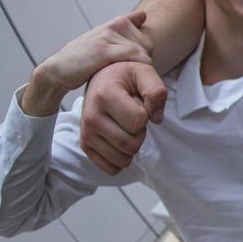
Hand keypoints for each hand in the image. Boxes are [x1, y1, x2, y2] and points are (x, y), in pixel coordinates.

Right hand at [22, 11, 151, 116]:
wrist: (58, 70)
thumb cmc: (84, 59)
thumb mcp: (105, 42)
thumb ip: (123, 32)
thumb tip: (143, 16)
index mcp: (117, 22)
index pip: (145, 28)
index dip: (144, 48)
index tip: (136, 61)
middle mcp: (114, 26)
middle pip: (147, 44)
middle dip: (144, 61)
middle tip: (133, 76)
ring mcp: (109, 36)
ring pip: (142, 51)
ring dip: (141, 68)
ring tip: (132, 81)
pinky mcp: (104, 50)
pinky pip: (133, 56)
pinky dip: (137, 68)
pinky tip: (129, 79)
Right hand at [79, 61, 167, 175]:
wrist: (102, 79)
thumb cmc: (126, 77)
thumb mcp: (145, 73)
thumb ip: (156, 91)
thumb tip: (156, 118)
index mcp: (104, 95)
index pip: (138, 121)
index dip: (146, 114)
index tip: (138, 103)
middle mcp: (90, 117)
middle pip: (131, 144)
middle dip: (140, 133)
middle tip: (133, 116)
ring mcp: (86, 133)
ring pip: (123, 159)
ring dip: (132, 146)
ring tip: (125, 125)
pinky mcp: (85, 145)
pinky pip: (111, 168)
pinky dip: (122, 158)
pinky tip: (119, 139)